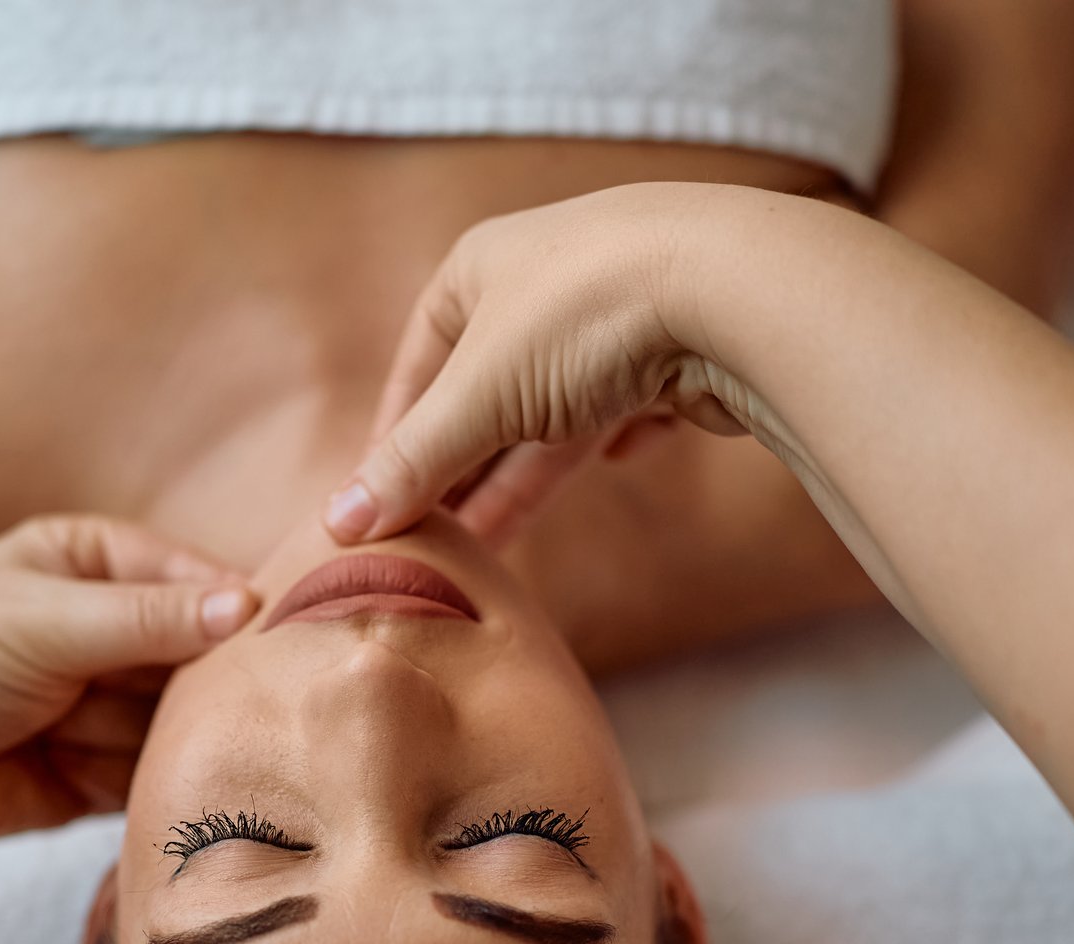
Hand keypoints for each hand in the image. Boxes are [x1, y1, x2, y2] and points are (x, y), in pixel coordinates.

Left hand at [0, 516, 257, 847]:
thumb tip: (249, 607)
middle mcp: (101, 627)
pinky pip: (148, 773)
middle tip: (187, 698)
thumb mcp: (49, 619)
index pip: (188, 578)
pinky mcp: (95, 772)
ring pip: (174, 718)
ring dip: (141, 732)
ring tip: (70, 729)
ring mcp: (100, 702)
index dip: (227, 608)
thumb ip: (153, 619)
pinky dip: (132, 778)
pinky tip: (76, 766)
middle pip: (192, 654)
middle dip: (187, 681)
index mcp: (87, 559)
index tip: (266, 636)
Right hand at [323, 184, 766, 545]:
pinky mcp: (674, 350)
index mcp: (480, 268)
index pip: (418, 361)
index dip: (397, 435)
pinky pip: (629, 407)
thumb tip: (341, 523)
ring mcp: (612, 313)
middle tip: (434, 544)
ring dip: (525, 477)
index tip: (380, 503)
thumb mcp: (479, 396)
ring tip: (493, 545)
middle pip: (484, 394)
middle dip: (460, 471)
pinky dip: (613, 441)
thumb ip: (414, 463)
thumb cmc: (585, 317)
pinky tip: (616, 463)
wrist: (732, 286)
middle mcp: (542, 280)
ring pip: (554, 412)